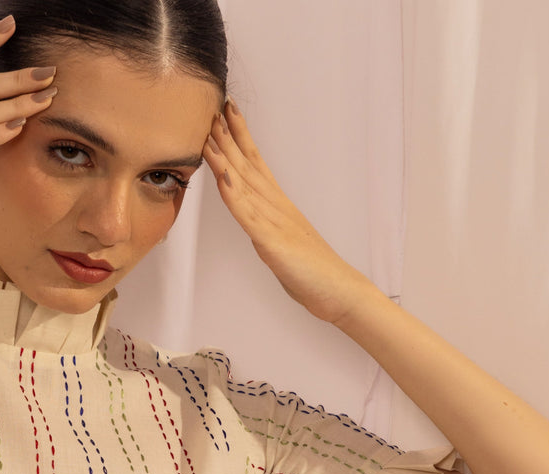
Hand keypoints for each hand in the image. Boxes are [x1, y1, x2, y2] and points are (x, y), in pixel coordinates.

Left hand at [203, 99, 375, 325]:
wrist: (337, 291)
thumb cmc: (311, 271)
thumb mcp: (282, 243)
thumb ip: (266, 227)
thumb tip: (251, 217)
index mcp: (278, 206)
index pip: (256, 164)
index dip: (240, 137)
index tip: (227, 112)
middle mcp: (277, 207)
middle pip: (249, 166)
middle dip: (229, 137)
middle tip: (214, 107)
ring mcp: (275, 223)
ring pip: (246, 184)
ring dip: (227, 158)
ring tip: (211, 133)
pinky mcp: (273, 243)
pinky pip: (249, 217)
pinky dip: (234, 196)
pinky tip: (223, 178)